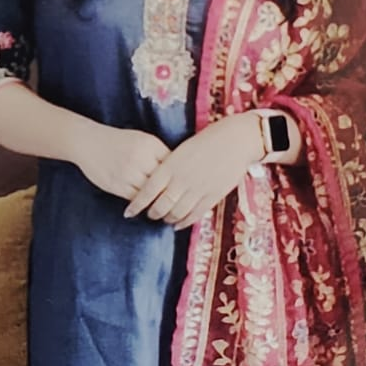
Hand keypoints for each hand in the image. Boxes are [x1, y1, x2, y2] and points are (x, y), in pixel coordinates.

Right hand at [71, 122, 171, 201]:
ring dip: (157, 201)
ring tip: (164, 207)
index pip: (172, 164)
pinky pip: (135, 199)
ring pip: (150, 193)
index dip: (178, 176)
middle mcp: (141, 158)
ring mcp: (128, 172)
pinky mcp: (116, 185)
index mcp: (150, 144)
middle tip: (177, 201)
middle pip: (164, 181)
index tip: (181, 184)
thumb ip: (158, 152)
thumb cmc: (117, 141)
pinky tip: (146, 205)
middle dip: (170, 191)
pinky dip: (142, 203)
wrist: (88, 142)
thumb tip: (176, 169)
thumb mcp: (141, 139)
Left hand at [123, 113, 263, 228]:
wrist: (236, 141)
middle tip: (148, 215)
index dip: (137, 204)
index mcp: (171, 165)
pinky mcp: (212, 197)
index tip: (129, 212)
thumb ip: (169, 166)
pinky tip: (177, 224)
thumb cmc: (208, 140)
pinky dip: (183, 222)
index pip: (147, 190)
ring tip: (163, 219)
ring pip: (176, 213)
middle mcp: (182, 180)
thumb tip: (156, 181)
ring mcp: (198, 190)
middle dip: (152, 213)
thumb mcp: (182, 150)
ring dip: (167, 219)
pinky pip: (194, 215)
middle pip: (161, 205)